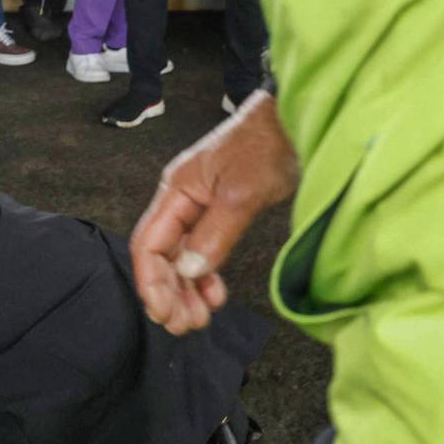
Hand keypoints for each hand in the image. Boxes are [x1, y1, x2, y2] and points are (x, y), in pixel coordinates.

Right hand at [130, 92, 297, 334]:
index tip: (166, 313)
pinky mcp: (219, 212)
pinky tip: (216, 292)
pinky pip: (202, 251)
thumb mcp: (243, 193)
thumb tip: (190, 272)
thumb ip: (214, 234)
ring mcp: (199, 207)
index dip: (152, 283)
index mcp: (175, 191)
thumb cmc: (267, 145)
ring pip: (180, 258)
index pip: (148, 245)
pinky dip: (205, 276)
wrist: (295, 118)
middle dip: (169, 293)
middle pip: (160, 257)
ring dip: (186, 290)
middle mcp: (180, 201)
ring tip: (200, 317)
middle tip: (186, 325)